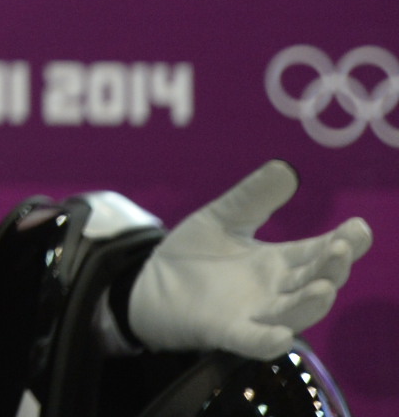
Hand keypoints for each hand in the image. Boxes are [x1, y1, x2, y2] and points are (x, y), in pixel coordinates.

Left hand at [129, 160, 372, 356]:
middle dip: (331, 267)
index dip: (341, 242)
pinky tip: (281, 336)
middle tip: (342, 248)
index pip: (317, 252)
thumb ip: (253, 197)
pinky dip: (268, 340)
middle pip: (313, 281)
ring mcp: (253, 313)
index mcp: (277, 262)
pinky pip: (252, 340)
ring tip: (326, 287)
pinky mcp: (226, 331)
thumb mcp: (224, 218)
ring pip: (292, 313)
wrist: (151, 286)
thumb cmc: (196, 256)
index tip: (359, 228)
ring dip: (310, 303)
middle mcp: (274, 290)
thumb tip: (286, 169)